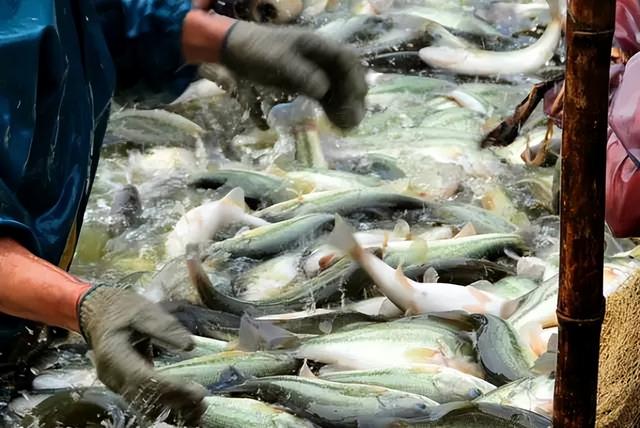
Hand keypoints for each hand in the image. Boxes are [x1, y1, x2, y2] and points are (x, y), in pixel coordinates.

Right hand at [78, 286, 205, 423]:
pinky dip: (164, 405)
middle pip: (144, 397)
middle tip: (203, 401)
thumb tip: (189, 345)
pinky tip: (186, 403)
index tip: (196, 390)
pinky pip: (144, 401)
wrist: (99, 313)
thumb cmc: (122, 310)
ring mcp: (116, 384)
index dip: (170, 387)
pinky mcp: (124, 387)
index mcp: (113, 354)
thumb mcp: (144, 310)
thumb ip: (165, 327)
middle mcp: (112, 375)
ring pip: (143, 405)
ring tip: (199, 406)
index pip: (142, 378)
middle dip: (175, 402)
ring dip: (171, 408)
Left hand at [220, 21, 367, 128]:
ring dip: (346, 105)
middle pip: (347, 75)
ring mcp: (316, 69)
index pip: (346, 59)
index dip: (353, 78)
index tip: (356, 96)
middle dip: (354, 96)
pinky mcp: (307, 81)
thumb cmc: (257, 50)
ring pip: (339, 87)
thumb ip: (301, 74)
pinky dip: (332, 108)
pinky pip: (326, 95)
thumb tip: (323, 91)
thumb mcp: (278, 60)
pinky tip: (336, 123)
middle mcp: (322, 57)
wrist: (237, 50)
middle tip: (355, 117)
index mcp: (317, 44)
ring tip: (349, 126)